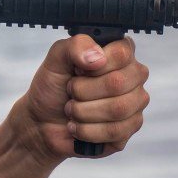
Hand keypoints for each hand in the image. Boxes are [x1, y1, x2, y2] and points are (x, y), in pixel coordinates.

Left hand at [19, 34, 149, 161]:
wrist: (42, 121)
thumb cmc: (54, 87)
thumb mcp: (56, 59)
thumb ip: (75, 46)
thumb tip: (97, 57)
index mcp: (119, 54)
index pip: (121, 53)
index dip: (93, 66)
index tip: (77, 70)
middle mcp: (133, 76)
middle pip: (118, 83)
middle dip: (83, 91)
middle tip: (71, 92)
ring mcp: (134, 103)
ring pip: (118, 109)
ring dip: (84, 112)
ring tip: (72, 110)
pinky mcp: (129, 128)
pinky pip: (116, 131)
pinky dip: (88, 131)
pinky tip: (78, 127)